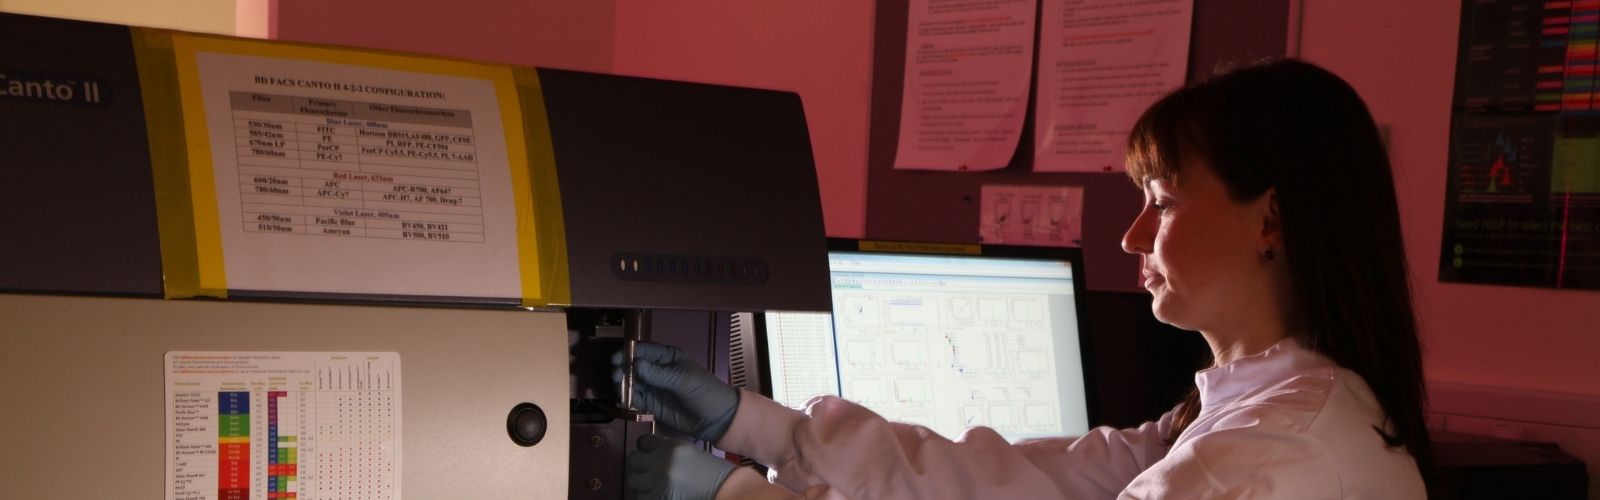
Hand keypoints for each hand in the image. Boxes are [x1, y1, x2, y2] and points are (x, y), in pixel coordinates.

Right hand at [613, 342, 738, 442]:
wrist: (716, 419)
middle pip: (633, 365)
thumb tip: (637, 364)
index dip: (628, 353)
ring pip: (631, 382)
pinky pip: (634, 398)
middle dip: (622, 369)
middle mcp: (657, 369)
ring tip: (618, 389)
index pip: (644, 350)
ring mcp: (653, 387)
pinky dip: (626, 398)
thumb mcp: (684, 380)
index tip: (616, 359)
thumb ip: (660, 374)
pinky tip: (622, 400)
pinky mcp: (650, 404)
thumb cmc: (705, 392)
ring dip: (622, 384)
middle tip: (616, 376)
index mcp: (668, 357)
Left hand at [626, 434, 735, 499]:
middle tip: (648, 471)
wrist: (726, 490)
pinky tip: (661, 494)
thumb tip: (651, 454)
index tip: (649, 453)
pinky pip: (643, 496)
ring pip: (634, 481)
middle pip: (633, 460)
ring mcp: (656, 484)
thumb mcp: (689, 453)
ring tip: (655, 485)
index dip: (646, 449)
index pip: (642, 442)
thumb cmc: (712, 473)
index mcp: (670, 448)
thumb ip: (667, 451)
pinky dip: (649, 496)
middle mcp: (659, 463)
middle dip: (640, 466)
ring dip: (643, 483)